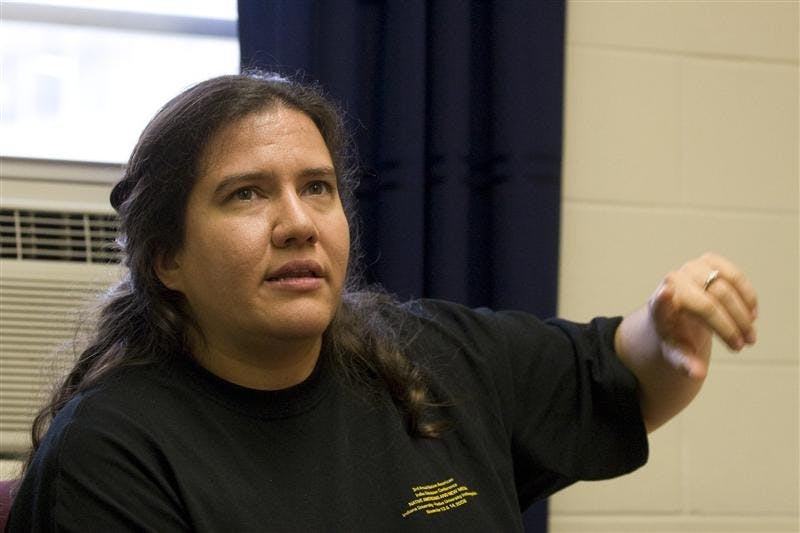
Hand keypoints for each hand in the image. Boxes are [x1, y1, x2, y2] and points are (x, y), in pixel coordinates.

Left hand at [649, 252, 757, 378]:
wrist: (679, 311)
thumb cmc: (676, 333)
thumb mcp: (676, 352)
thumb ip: (684, 363)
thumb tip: (697, 374)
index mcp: (658, 307)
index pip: (659, 303)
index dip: (663, 298)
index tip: (666, 292)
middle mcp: (672, 282)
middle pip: (708, 305)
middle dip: (729, 326)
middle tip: (743, 345)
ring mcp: (690, 269)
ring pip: (725, 289)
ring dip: (743, 313)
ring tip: (750, 335)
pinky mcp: (707, 261)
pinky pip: (734, 275)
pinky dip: (747, 294)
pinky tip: (752, 313)